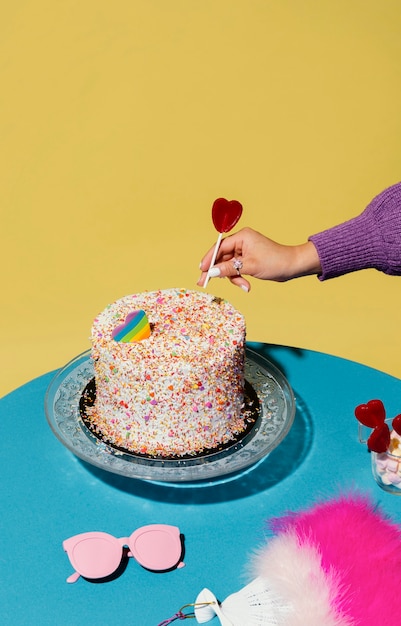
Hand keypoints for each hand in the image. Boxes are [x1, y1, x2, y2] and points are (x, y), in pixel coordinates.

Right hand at [197, 227, 320, 291]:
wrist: (293, 266)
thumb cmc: (275, 262)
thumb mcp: (249, 266)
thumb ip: (229, 269)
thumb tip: (212, 272)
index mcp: (242, 236)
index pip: (220, 247)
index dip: (209, 259)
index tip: (202, 270)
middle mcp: (242, 241)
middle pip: (221, 257)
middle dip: (218, 271)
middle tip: (204, 282)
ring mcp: (244, 251)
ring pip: (228, 265)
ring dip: (233, 277)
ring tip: (244, 286)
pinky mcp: (248, 259)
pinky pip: (236, 269)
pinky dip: (239, 277)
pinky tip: (246, 285)